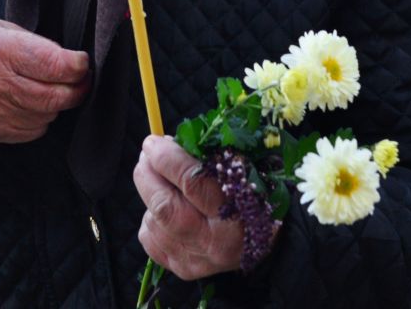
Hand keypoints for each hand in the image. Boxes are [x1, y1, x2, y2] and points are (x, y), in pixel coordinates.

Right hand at [0, 17, 88, 143]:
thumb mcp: (5, 29)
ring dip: (56, 104)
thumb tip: (75, 66)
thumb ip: (40, 47)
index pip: (54, 65)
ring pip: (47, 115)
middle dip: (77, 88)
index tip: (82, 62)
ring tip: (48, 88)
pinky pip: (34, 131)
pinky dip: (40, 118)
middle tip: (81, 80)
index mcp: (0, 49)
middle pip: (55, 96)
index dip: (78, 65)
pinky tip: (30, 103)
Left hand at [134, 135, 251, 280]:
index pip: (192, 181)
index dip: (165, 158)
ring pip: (153, 222)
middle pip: (164, 207)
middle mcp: (216, 242)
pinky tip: (166, 213)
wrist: (263, 238)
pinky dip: (151, 220)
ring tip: (163, 184)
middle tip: (146, 156)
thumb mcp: (237, 171)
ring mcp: (198, 259)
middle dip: (147, 175)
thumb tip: (161, 145)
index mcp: (237, 211)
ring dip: (150, 197)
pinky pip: (150, 240)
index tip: (153, 142)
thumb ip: (201, 158)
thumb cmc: (248, 194)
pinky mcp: (184, 269)